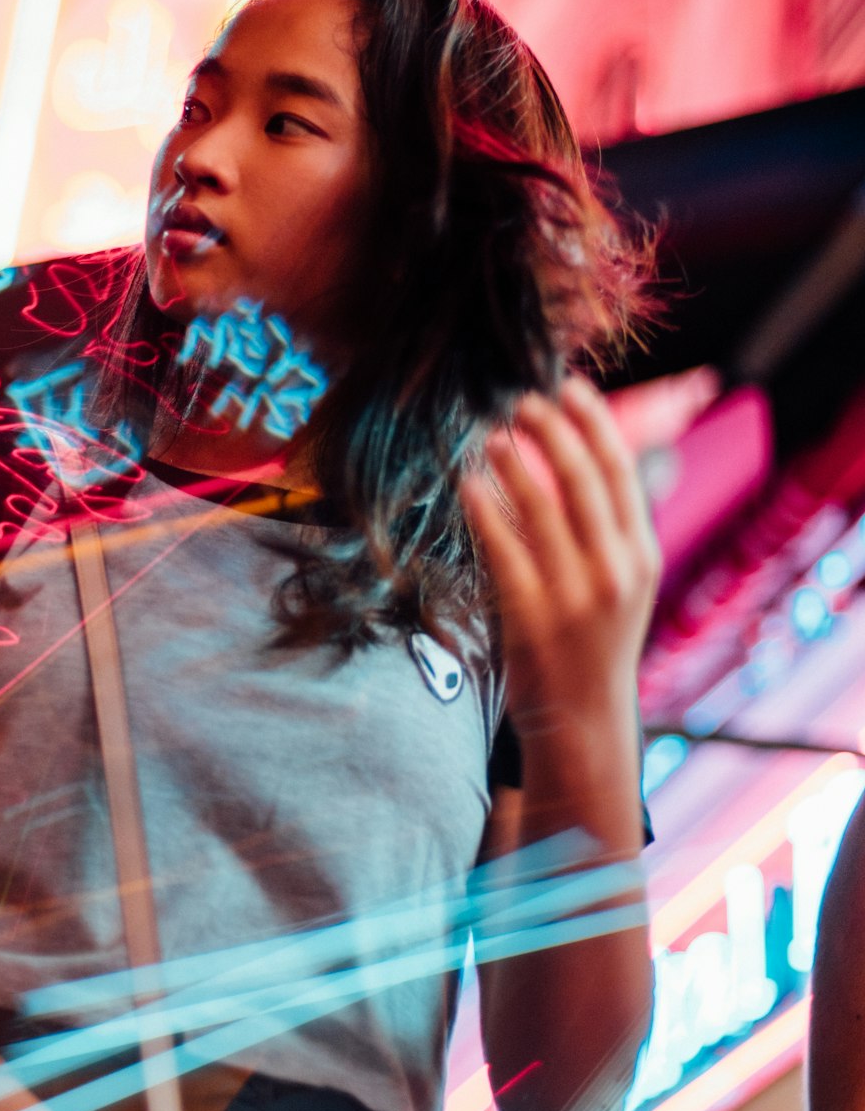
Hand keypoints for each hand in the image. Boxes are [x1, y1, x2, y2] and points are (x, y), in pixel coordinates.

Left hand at [460, 377, 659, 739]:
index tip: (571, 387)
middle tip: (521, 400)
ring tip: (493, 434)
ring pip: (544, 508)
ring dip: (515, 462)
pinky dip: (487, 512)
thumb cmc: (594, 645)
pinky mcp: (536, 620)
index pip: (622, 472)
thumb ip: (609, 532)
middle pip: (584, 479)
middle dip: (553, 430)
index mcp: (642, 556)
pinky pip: (506, 552)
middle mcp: (617, 571)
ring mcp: (578, 597)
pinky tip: (468, 484)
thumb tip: (584, 461)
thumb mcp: (622, 586)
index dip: (595, 423)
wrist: (585, 723)